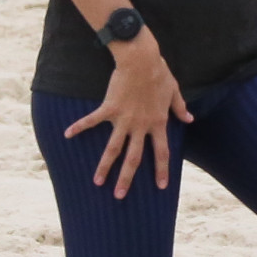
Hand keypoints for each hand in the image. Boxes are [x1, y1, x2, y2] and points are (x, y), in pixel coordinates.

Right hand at [63, 29, 191, 196]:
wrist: (141, 59)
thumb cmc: (159, 72)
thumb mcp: (173, 90)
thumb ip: (179, 107)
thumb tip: (189, 119)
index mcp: (158, 123)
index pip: (162, 152)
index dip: (162, 170)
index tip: (161, 186)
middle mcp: (140, 126)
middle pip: (134, 158)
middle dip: (127, 179)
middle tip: (119, 196)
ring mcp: (123, 119)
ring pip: (113, 149)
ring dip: (105, 167)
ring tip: (97, 182)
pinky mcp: (109, 108)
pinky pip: (92, 121)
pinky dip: (79, 127)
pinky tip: (67, 135)